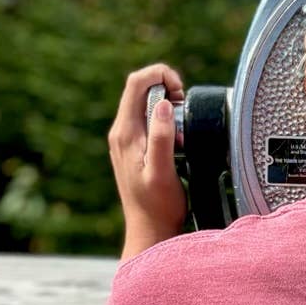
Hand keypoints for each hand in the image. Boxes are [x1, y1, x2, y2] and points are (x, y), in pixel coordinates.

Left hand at [108, 62, 186, 257]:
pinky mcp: (133, 147)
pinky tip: (176, 137)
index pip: (136, 83)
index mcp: (125, 133)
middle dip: (165, 87)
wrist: (149, 230)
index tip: (181, 91)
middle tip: (185, 107)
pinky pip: (147, 119)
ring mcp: (125, 139)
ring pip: (144, 102)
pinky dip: (164, 117)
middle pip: (139, 88)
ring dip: (166, 103)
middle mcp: (121, 132)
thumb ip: (161, 138)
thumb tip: (163, 105)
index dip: (160, 75)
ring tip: (182, 124)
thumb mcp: (162, 172)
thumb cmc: (158, 206)